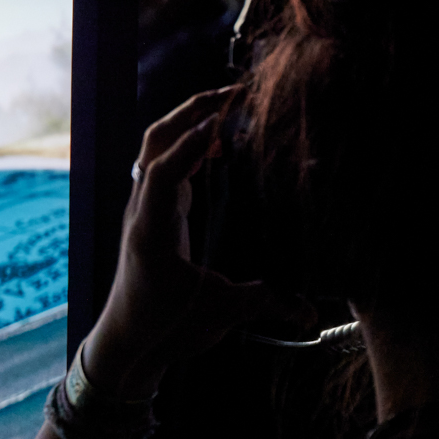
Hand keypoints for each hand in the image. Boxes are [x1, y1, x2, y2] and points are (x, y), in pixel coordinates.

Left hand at [86, 86, 309, 398]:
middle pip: (154, 145)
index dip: (191, 144)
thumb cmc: (164, 327)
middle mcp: (142, 212)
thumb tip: (311, 311)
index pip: (164, 172)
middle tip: (231, 94)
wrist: (127, 344)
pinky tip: (218, 147)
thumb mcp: (220, 314)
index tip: (222, 122)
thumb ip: (266, 304)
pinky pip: (164, 166)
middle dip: (188, 113)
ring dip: (186, 125)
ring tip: (227, 110)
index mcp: (152, 230)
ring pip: (155, 151)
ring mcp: (144, 210)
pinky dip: (188, 146)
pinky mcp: (152, 215)